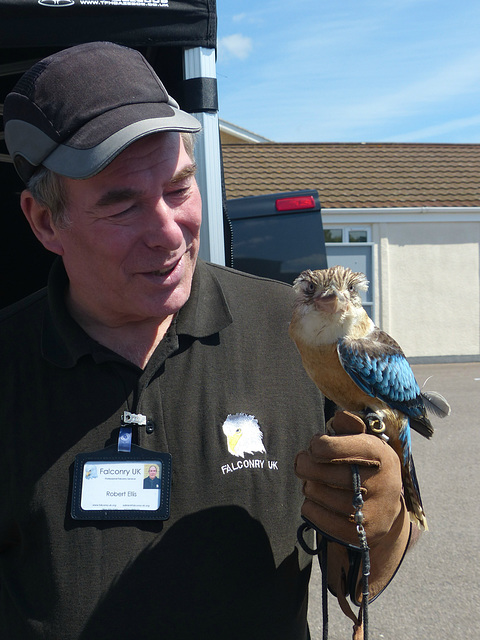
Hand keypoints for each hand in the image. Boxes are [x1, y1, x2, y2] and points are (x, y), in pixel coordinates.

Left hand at [295, 410, 402, 546]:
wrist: (386, 511)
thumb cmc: (367, 467)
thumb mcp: (365, 441)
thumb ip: (350, 425)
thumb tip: (340, 418)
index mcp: (383, 456)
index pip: (334, 447)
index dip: (317, 444)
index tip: (316, 445)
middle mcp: (382, 484)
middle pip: (321, 471)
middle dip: (305, 464)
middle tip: (304, 462)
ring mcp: (371, 512)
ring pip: (315, 492)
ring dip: (308, 484)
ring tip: (316, 482)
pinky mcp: (358, 535)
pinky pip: (314, 514)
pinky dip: (309, 505)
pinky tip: (319, 500)